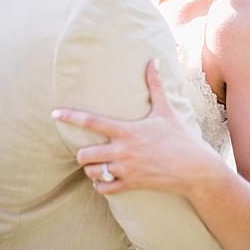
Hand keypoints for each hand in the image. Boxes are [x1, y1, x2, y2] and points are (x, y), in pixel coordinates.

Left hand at [52, 60, 218, 194]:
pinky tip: (106, 179)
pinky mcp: (130, 184)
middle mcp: (122, 151)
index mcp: (127, 131)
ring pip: (91, 172)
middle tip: (89, 150)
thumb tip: (154, 60)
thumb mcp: (166, 110)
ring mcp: (125, 170)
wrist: (194, 168)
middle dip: (83, 153)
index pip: (91, 121)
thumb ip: (155, 85)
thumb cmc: (180, 137)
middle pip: (84, 154)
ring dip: (91, 169)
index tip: (54, 113)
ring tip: (98, 165)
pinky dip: (101, 184)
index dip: (70, 116)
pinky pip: (104, 188)